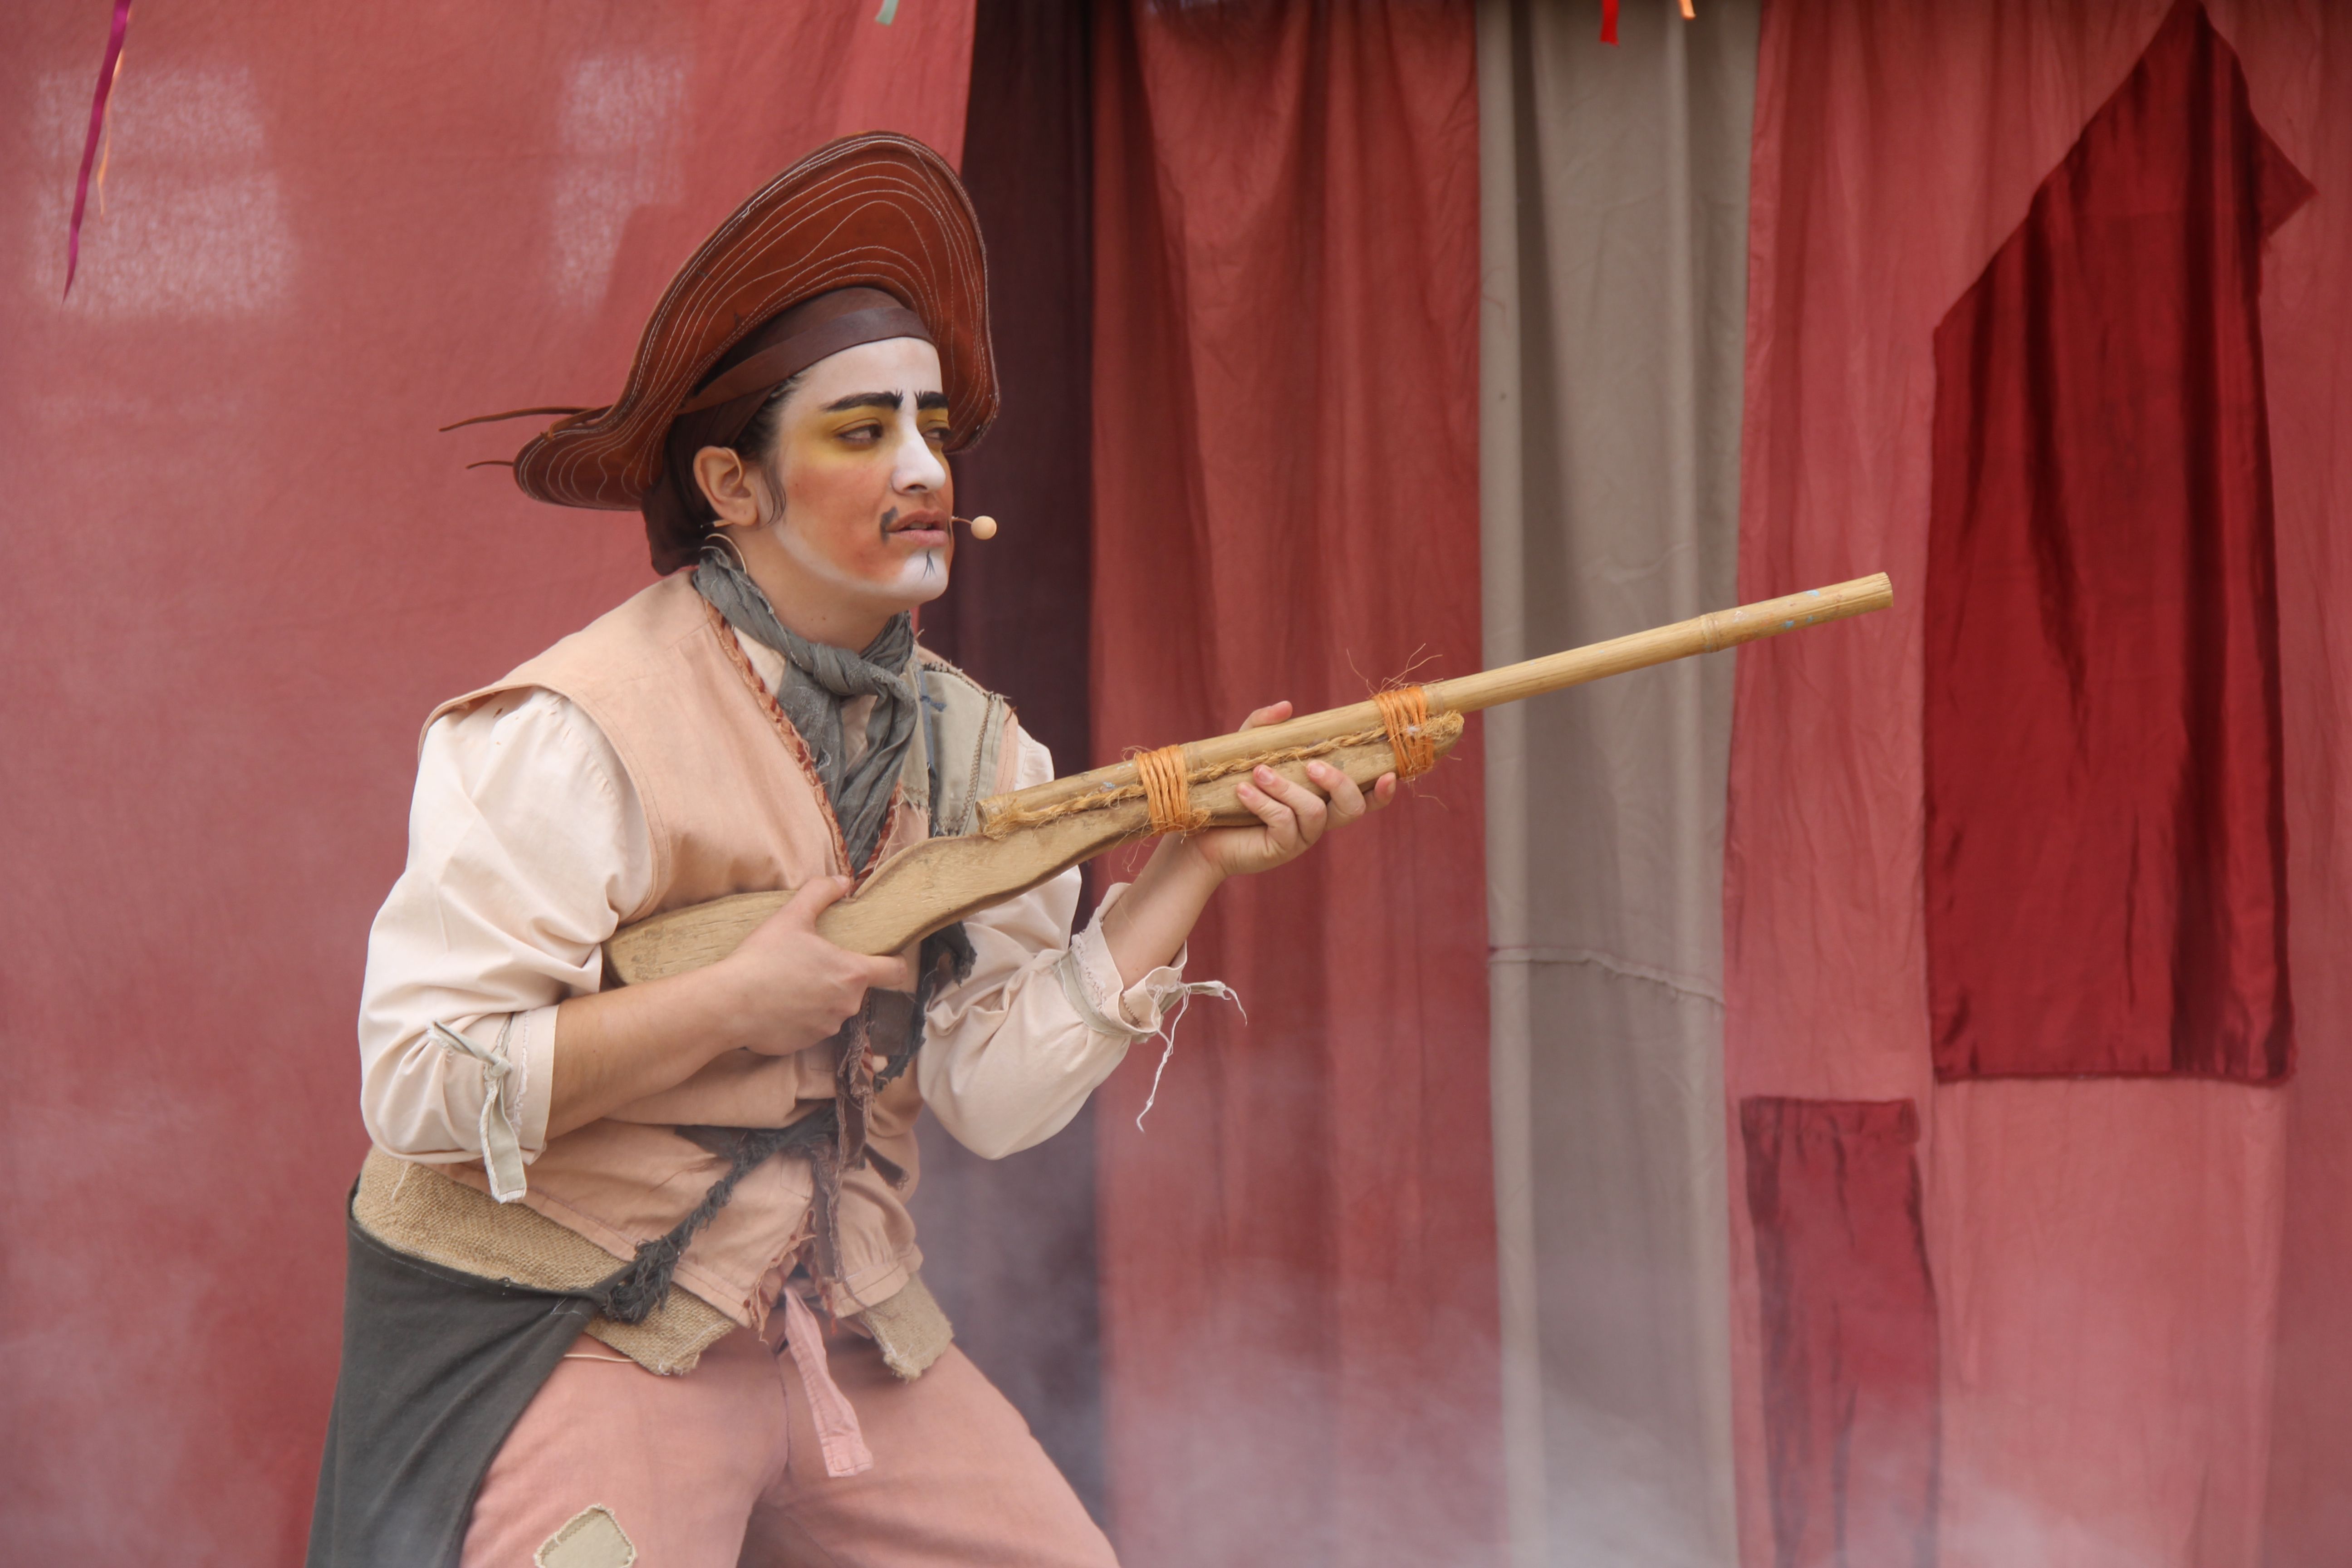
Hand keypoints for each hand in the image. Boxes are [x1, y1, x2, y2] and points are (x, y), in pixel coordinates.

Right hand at [713, 876, 911, 1055]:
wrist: (728, 1004)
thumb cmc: (763, 958)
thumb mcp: (792, 915)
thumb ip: (820, 893)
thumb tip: (842, 881)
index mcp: (852, 973)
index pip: (896, 971)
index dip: (894, 961)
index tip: (884, 954)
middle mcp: (847, 1005)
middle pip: (857, 988)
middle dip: (840, 976)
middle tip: (812, 961)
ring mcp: (826, 1029)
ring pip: (833, 1008)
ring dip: (820, 997)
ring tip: (790, 982)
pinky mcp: (804, 1045)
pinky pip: (810, 1027)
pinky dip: (800, 1016)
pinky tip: (777, 1003)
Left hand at [1180, 701, 1396, 879]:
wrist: (1200, 830)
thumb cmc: (1228, 788)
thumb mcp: (1245, 750)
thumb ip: (1265, 727)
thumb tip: (1288, 707)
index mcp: (1320, 796)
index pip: (1363, 796)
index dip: (1382, 790)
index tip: (1388, 773)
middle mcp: (1318, 819)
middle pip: (1353, 808)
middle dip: (1339, 783)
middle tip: (1312, 765)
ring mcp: (1300, 837)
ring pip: (1314, 812)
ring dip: (1287, 788)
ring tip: (1258, 772)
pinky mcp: (1279, 849)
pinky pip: (1283, 823)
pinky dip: (1264, 803)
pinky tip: (1243, 790)